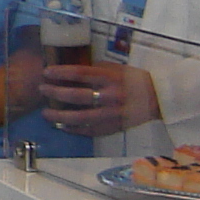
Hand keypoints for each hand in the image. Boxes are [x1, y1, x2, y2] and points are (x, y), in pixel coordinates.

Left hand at [40, 62, 158, 134]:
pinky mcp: (113, 127)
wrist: (158, 98)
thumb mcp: (115, 69)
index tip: (46, 72)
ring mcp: (111, 114)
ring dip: (59, 115)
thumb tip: (69, 70)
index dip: (61, 73)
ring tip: (45, 113)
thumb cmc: (133, 80)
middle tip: (41, 89)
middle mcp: (109, 96)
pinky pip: (89, 130)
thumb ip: (95, 70)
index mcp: (110, 78)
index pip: (80, 73)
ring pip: (80, 117)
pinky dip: (73, 129)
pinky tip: (62, 126)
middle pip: (76, 95)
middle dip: (55, 92)